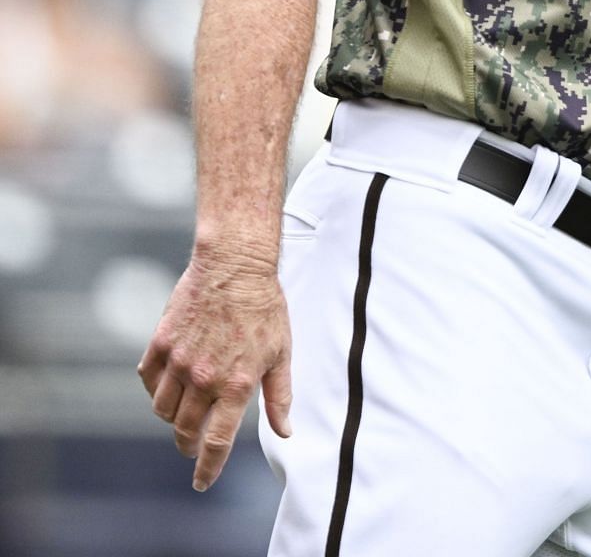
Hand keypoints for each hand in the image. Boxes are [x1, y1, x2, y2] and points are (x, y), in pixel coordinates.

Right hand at [137, 246, 292, 490]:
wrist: (235, 266)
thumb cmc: (265, 308)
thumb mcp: (282, 354)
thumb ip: (279, 397)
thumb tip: (284, 432)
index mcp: (237, 384)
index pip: (216, 441)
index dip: (208, 468)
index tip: (202, 482)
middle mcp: (203, 378)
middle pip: (186, 430)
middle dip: (189, 446)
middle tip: (194, 448)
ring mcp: (178, 361)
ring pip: (163, 409)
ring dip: (174, 419)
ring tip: (187, 415)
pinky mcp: (160, 343)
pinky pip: (149, 381)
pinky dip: (157, 391)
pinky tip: (170, 387)